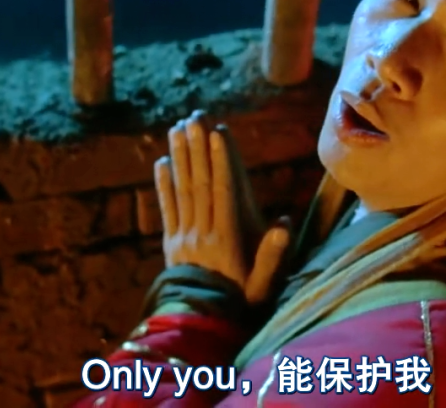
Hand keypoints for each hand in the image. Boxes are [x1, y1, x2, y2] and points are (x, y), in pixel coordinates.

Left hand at [155, 111, 290, 303]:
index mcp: (225, 240)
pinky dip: (163, 185)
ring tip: (176, 129)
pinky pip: (166, 208)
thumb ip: (272, 256)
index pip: (222, 193)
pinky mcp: (170, 243)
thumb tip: (286, 224)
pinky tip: (160, 163)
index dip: (220, 163)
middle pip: (199, 184)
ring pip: (181, 191)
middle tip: (195, 118)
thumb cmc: (239, 305)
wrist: (200, 326)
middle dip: (197, 149)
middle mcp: (202, 233)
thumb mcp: (262, 286)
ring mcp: (183, 237)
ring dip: (179, 158)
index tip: (217, 135)